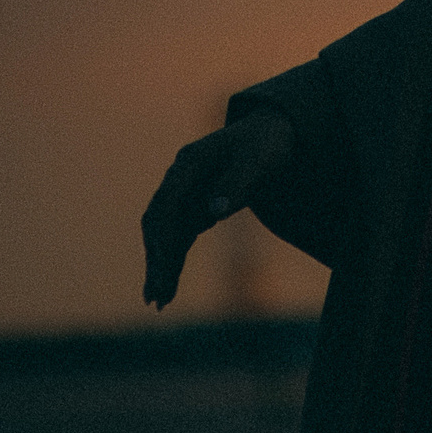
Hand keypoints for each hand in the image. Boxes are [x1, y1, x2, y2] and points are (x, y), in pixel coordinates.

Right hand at [140, 110, 295, 307]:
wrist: (275, 130)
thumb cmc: (267, 142)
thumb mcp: (258, 159)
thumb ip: (237, 184)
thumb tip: (213, 214)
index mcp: (188, 164)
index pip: (167, 206)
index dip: (165, 237)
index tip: (165, 266)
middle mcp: (179, 180)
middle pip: (159, 224)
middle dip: (157, 260)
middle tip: (156, 297)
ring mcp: (185, 193)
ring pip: (166, 234)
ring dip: (162, 266)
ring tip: (158, 302)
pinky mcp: (196, 205)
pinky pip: (180, 236)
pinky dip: (175, 259)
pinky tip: (170, 285)